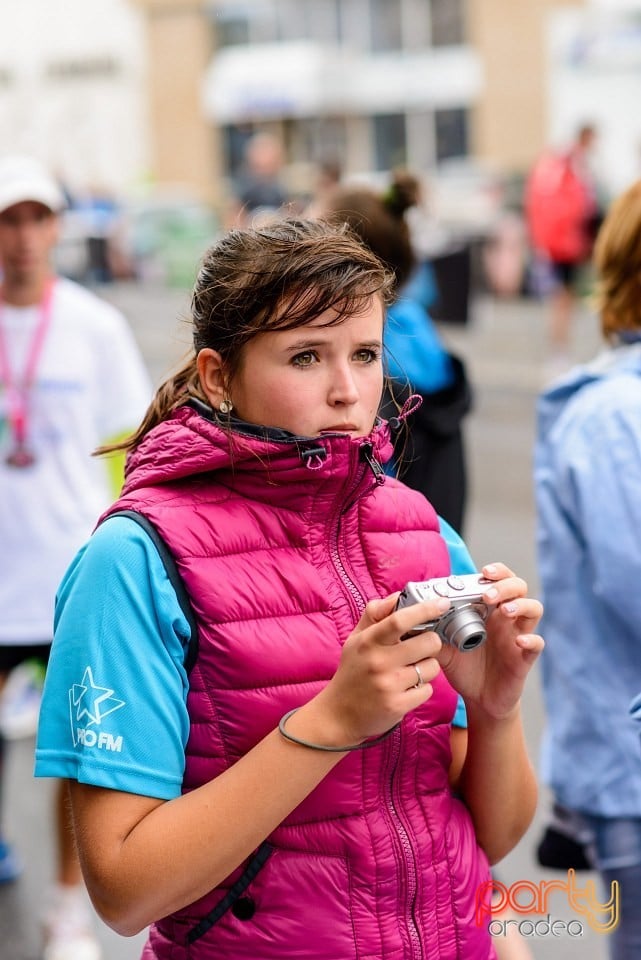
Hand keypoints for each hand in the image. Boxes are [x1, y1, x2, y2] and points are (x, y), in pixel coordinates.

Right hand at [310, 592, 450, 745]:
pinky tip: (406, 689)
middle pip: (428, 642)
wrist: (338, 714)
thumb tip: (398, 595)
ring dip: (426, 668)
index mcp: (368, 641)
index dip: (425, 609)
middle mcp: (378, 661)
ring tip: (410, 671)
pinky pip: (427, 689)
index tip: (442, 603)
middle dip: (431, 642)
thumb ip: (375, 614)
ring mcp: (389, 685)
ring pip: (431, 667)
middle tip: (422, 647)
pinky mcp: (398, 705)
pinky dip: (421, 688)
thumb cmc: (352, 671)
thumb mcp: (356, 639)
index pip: (400, 620)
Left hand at [435, 562, 543, 719]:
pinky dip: (531, 640)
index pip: (498, 579)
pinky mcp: (524, 657)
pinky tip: (519, 642)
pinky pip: (536, 644)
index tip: (483, 572)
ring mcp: (517, 635)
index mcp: (487, 609)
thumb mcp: (443, 647)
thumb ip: (430, 631)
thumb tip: (407, 619)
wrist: (479, 700)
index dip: (495, 571)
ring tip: (504, 611)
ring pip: (533, 609)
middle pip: (519, 587)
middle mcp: (505, 618)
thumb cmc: (463, 667)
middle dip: (505, 585)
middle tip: (488, 595)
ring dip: (520, 605)